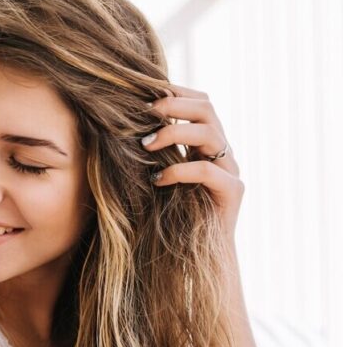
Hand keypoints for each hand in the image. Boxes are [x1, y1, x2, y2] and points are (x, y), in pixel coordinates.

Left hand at [142, 84, 242, 240]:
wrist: (197, 254)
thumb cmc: (169, 213)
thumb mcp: (156, 173)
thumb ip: (149, 150)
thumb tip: (113, 124)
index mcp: (206, 142)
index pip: (200, 102)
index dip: (174, 92)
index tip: (142, 94)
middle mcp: (222, 151)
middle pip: (207, 108)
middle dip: (173, 105)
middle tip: (143, 112)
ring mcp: (231, 170)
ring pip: (210, 134)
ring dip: (173, 134)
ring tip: (144, 145)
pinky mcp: (232, 192)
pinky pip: (209, 171)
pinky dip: (180, 171)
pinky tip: (157, 180)